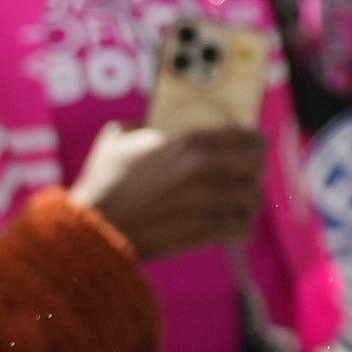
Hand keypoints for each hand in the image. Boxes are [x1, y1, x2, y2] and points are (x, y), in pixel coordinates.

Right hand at [69, 119, 262, 259]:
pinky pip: (244, 229)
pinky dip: (241, 229)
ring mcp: (205, 201)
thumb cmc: (103, 182)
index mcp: (188, 141)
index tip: (254, 147)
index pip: (247, 135)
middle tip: (245, 178)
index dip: (255, 141)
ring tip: (236, 205)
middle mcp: (203, 168)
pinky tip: (230, 228)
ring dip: (247, 203)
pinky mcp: (203, 231)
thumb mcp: (118, 138)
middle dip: (254, 172)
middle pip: (257, 166)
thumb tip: (153, 120)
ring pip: (253, 199)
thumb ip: (142, 123)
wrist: (94, 226)